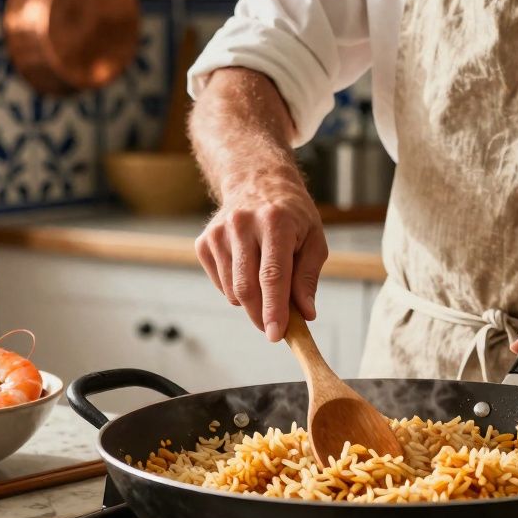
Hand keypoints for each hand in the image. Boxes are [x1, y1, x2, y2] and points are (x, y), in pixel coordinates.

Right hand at [194, 175, 327, 341]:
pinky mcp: (204, 242)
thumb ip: (308, 278)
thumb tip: (305, 314)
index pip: (273, 275)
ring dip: (251, 303)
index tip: (277, 335)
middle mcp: (242, 224)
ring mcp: (219, 233)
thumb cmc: (292, 215)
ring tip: (267, 285)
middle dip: (261, 316)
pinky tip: (248, 271)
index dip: (274, 309)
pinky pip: (220, 284)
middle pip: (247, 287)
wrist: (257, 181)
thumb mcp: (313, 239)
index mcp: (275, 222)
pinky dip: (236, 291)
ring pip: (232, 290)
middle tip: (274, 328)